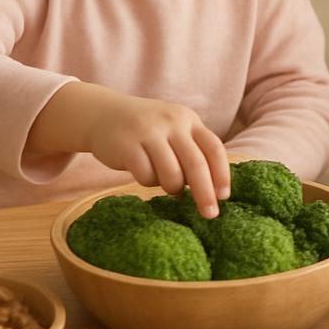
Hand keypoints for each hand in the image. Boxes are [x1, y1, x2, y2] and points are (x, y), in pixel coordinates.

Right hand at [86, 95, 230, 217]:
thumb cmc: (147, 131)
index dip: (222, 174)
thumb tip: (212, 190)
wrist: (103, 113)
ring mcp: (149, 132)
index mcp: (189, 120)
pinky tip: (143, 172)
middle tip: (210, 215)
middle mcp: (172, 123)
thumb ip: (191, 152)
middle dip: (205, 193)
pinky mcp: (127, 145)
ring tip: (166, 183)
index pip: (214, 148)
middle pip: (196, 164)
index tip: (224, 197)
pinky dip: (148, 181)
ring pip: (171, 174)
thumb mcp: (174, 130)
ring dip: (172, 187)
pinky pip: (146, 175)